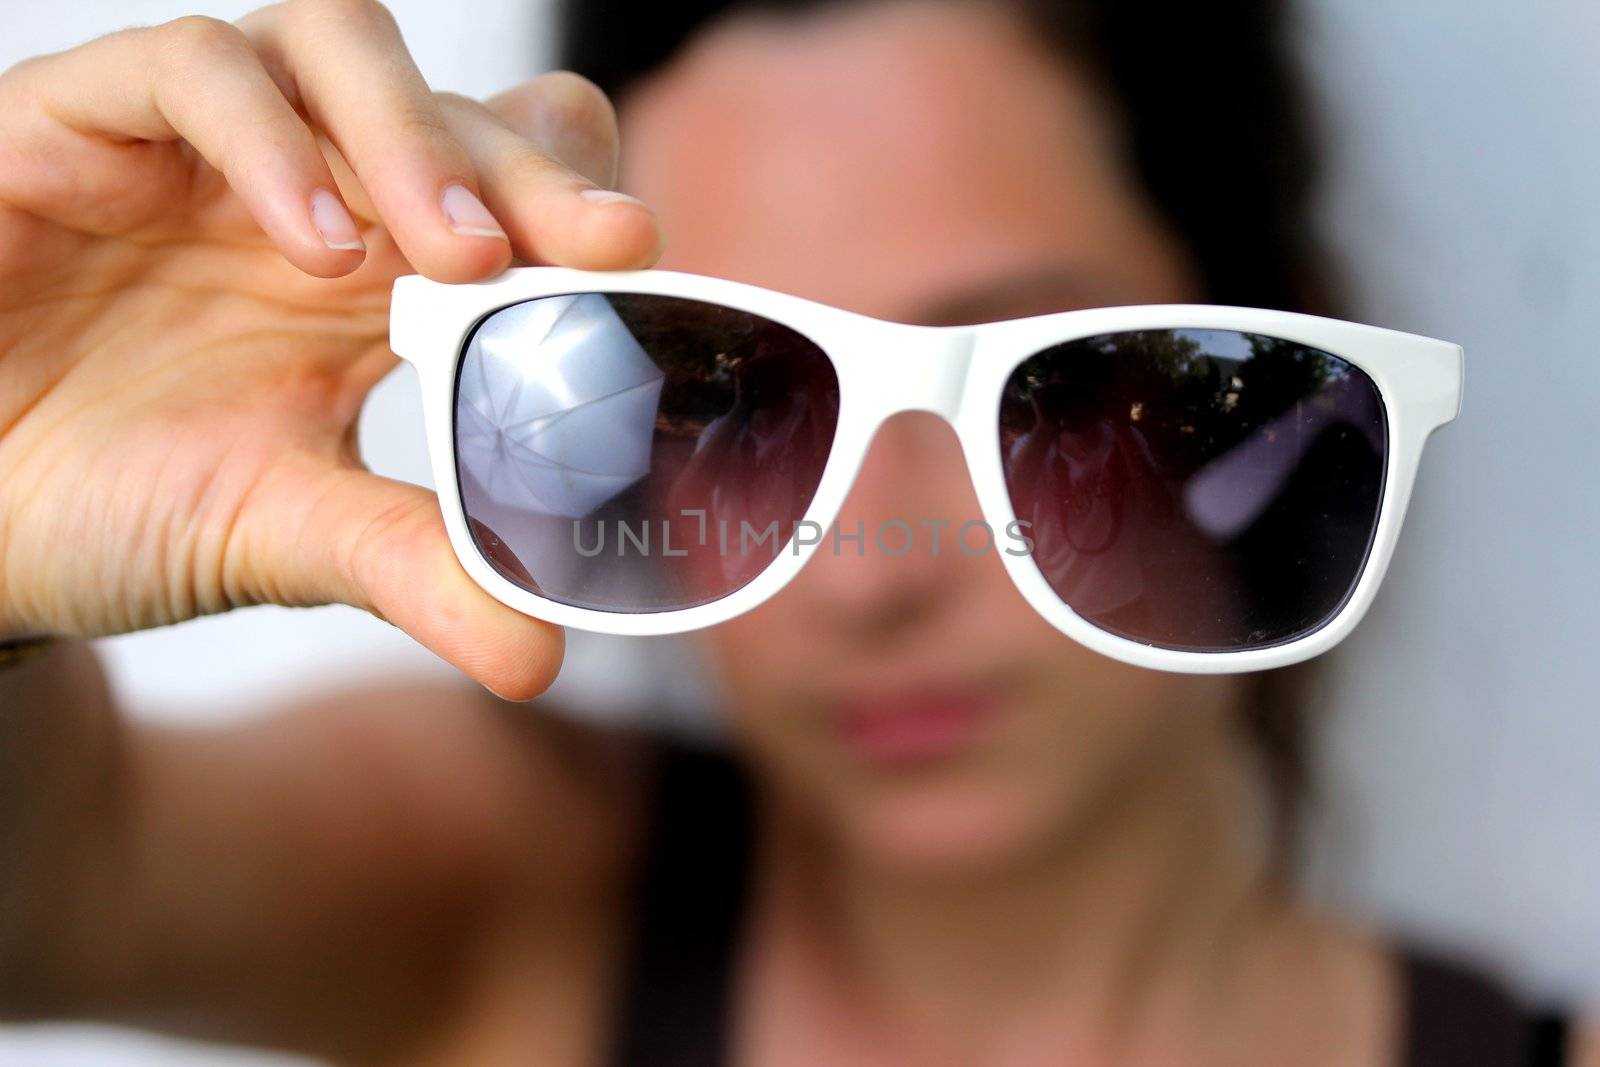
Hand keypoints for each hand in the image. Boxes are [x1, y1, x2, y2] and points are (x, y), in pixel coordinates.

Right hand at [0, 0, 660, 696]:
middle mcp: (308, 190)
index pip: (509, 179)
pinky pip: (188, 69)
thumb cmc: (129, 503)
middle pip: (451, 109)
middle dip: (529, 172)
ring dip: (414, 139)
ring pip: (332, 46)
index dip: (576, 198)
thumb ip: (410, 567)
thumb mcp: (286, 536)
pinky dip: (266, 137)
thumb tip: (541, 654)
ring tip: (461, 257)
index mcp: (382, 273)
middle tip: (596, 249)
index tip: (636, 264)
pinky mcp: (76, 123)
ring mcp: (200, 147)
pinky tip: (312, 242)